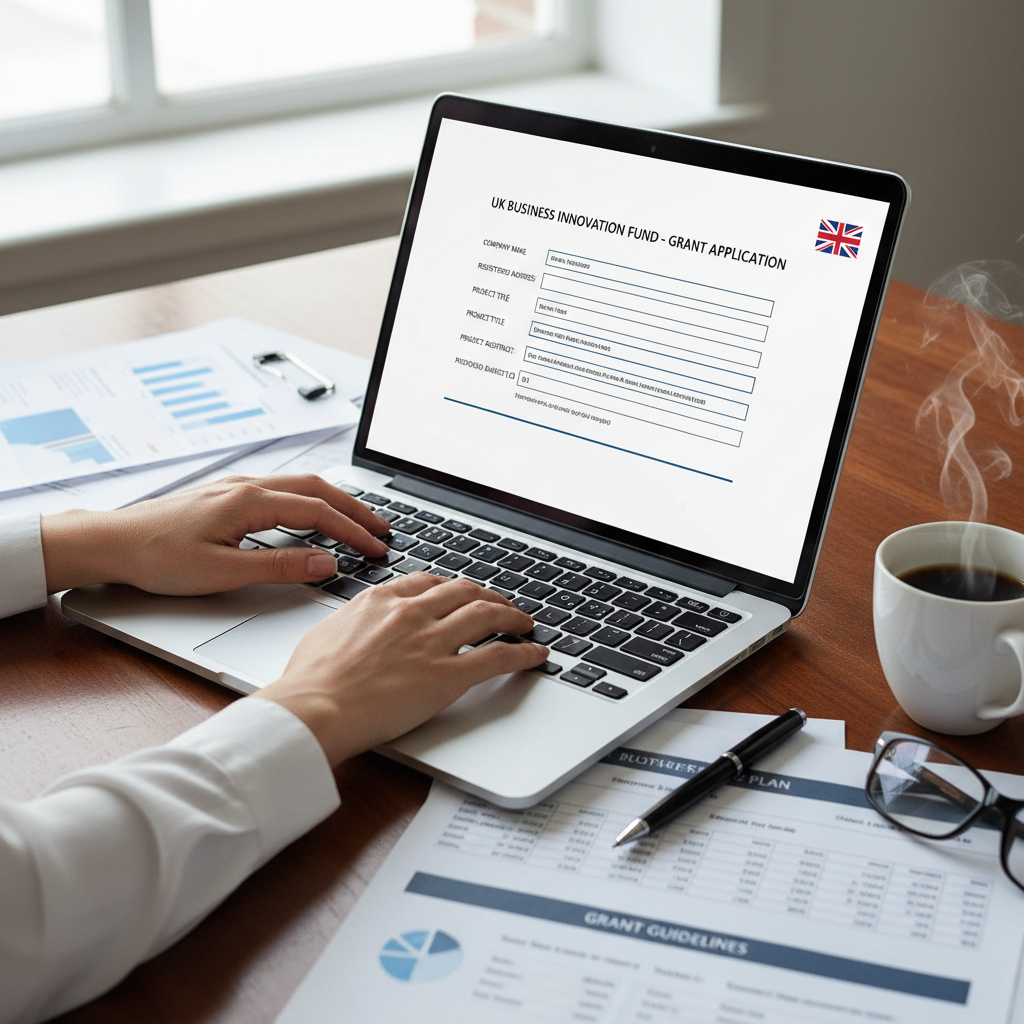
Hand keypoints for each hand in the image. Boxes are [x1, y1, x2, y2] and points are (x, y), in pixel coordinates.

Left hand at [40, 473, 390, 594]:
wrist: (110, 542)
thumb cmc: (157, 558)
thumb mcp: (222, 572)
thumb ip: (279, 567)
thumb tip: (325, 563)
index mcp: (249, 501)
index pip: (318, 512)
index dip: (352, 531)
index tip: (376, 548)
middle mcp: (246, 485)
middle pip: (317, 488)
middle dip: (355, 507)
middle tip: (383, 527)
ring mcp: (236, 486)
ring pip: (300, 484)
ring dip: (334, 500)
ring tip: (358, 519)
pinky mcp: (226, 494)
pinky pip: (281, 489)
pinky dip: (310, 500)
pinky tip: (312, 515)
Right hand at [255, 573, 547, 764]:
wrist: (313, 709)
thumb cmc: (310, 682)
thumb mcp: (326, 633)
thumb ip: (352, 622)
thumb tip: (356, 625)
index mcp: (381, 600)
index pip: (429, 582)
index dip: (454, 588)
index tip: (462, 594)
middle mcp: (411, 613)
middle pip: (465, 591)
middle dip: (488, 596)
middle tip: (500, 606)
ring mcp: (432, 642)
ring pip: (488, 615)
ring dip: (513, 617)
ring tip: (525, 624)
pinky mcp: (448, 675)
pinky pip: (498, 655)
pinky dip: (523, 652)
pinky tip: (535, 654)